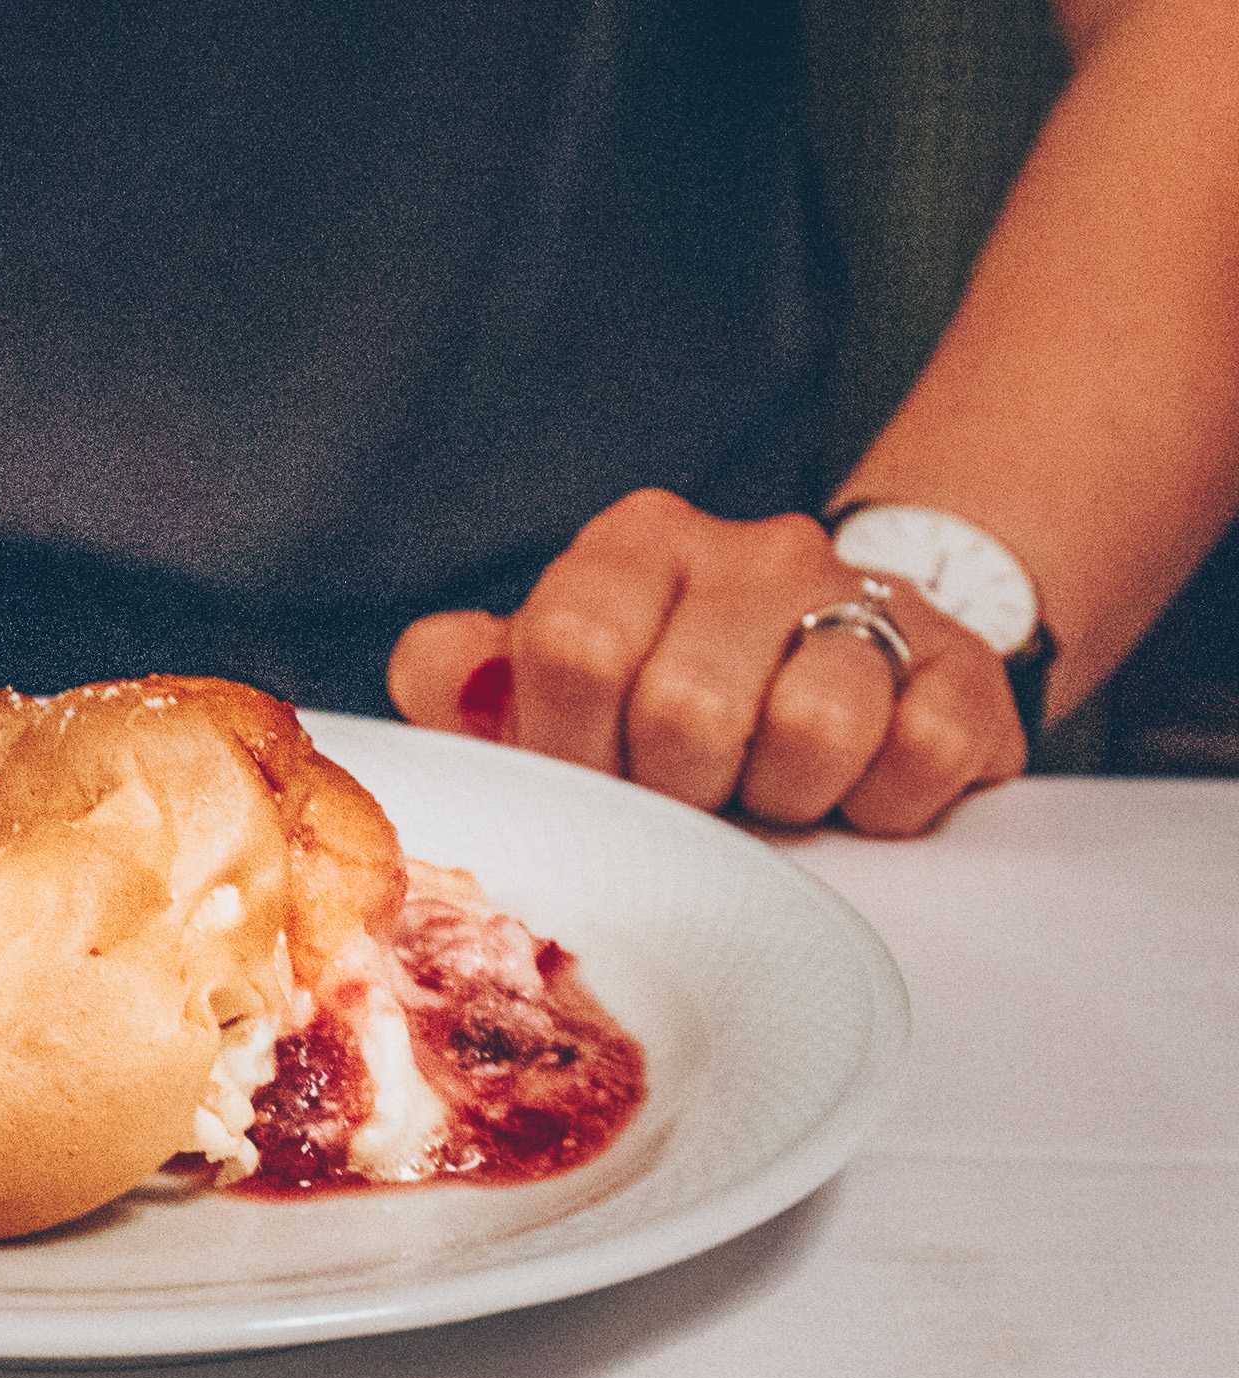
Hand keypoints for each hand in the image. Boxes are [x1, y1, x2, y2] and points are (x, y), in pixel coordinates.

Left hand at [387, 489, 1026, 834]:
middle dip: (677, 790)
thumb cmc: (662, 696)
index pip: (573, 644)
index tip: (592, 779)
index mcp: (633, 547)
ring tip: (770, 790)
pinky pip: (921, 755)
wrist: (840, 670)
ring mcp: (863, 598)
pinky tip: (857, 789)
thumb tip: (443, 680)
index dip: (572, 746)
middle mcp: (749, 551)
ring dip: (782, 798)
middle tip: (690, 795)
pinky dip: (883, 804)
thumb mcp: (543, 685)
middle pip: (687, 707)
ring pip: (814, 727)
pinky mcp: (960, 668)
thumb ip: (461, 679)